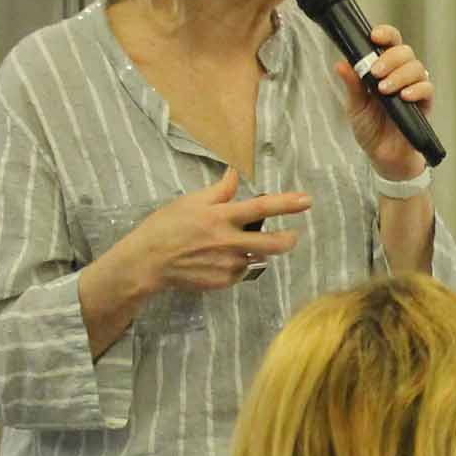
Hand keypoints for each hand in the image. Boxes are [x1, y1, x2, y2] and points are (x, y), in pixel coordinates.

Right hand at [110, 166, 307, 297]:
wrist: (148, 262)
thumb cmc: (166, 227)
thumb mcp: (190, 202)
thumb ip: (219, 191)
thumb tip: (235, 174)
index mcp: (221, 217)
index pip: (262, 208)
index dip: (288, 204)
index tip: (307, 201)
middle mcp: (230, 242)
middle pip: (275, 243)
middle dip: (289, 239)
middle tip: (290, 235)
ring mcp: (229, 264)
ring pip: (257, 257)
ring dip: (256, 250)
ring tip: (235, 246)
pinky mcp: (224, 282)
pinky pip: (242, 271)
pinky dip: (238, 264)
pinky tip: (219, 259)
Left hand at [331, 25, 436, 181]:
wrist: (384, 157)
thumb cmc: (371, 130)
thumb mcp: (355, 107)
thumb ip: (352, 85)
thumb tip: (341, 64)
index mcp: (383, 70)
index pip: (389, 43)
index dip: (385, 34)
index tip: (374, 37)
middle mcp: (400, 75)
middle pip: (404, 51)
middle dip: (389, 59)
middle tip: (375, 73)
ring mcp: (414, 88)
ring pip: (417, 67)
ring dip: (400, 75)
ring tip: (385, 90)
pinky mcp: (424, 104)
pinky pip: (427, 88)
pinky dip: (416, 89)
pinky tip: (404, 96)